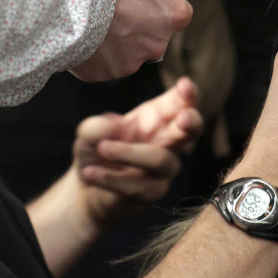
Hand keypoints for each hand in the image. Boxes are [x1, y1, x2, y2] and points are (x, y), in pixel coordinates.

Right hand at [72, 0, 192, 80]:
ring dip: (116, 41)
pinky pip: (104, 63)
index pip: (176, 13)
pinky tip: (82, 33)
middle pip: (153, 36)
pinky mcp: (106, 74)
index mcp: (173, 14)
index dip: (157, 4)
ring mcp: (132, 61)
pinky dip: (96, 52)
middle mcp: (158, 43)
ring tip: (94, 20)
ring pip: (128, 52)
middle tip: (115, 9)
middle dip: (138, 25)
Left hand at [73, 78, 202, 226]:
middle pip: (191, 130)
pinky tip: (90, 173)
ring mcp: (163, 168)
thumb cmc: (96, 150)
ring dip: (129, 153)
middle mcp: (167, 139)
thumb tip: (113, 128)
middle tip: (184, 118)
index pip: (181, 102)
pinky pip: (139, 186)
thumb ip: (96, 127)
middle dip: (191, 122)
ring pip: (161, 160)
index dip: (188, 94)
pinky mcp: (153, 192)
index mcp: (158, 116)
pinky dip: (111, 179)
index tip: (184, 85)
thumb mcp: (88, 133)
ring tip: (102, 148)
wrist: (86, 187)